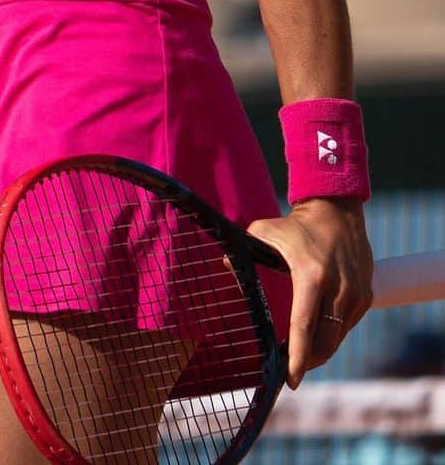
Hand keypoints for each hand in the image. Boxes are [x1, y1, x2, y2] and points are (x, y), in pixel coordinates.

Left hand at [248, 198, 373, 388]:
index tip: (291, 379)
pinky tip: (317, 336)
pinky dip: (331, 335)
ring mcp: (355, 294)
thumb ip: (245, 250)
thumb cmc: (296, 225)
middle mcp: (338, 288)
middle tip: (290, 372)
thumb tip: (227, 266)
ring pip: (336, 338)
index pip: (304, 326)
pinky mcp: (365, 296)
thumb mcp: (264, 231)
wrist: (337, 211)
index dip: (297, 357)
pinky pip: (346, 326)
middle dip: (307, 362)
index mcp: (311, 275)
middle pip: (324, 342)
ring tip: (300, 358)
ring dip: (319, 351)